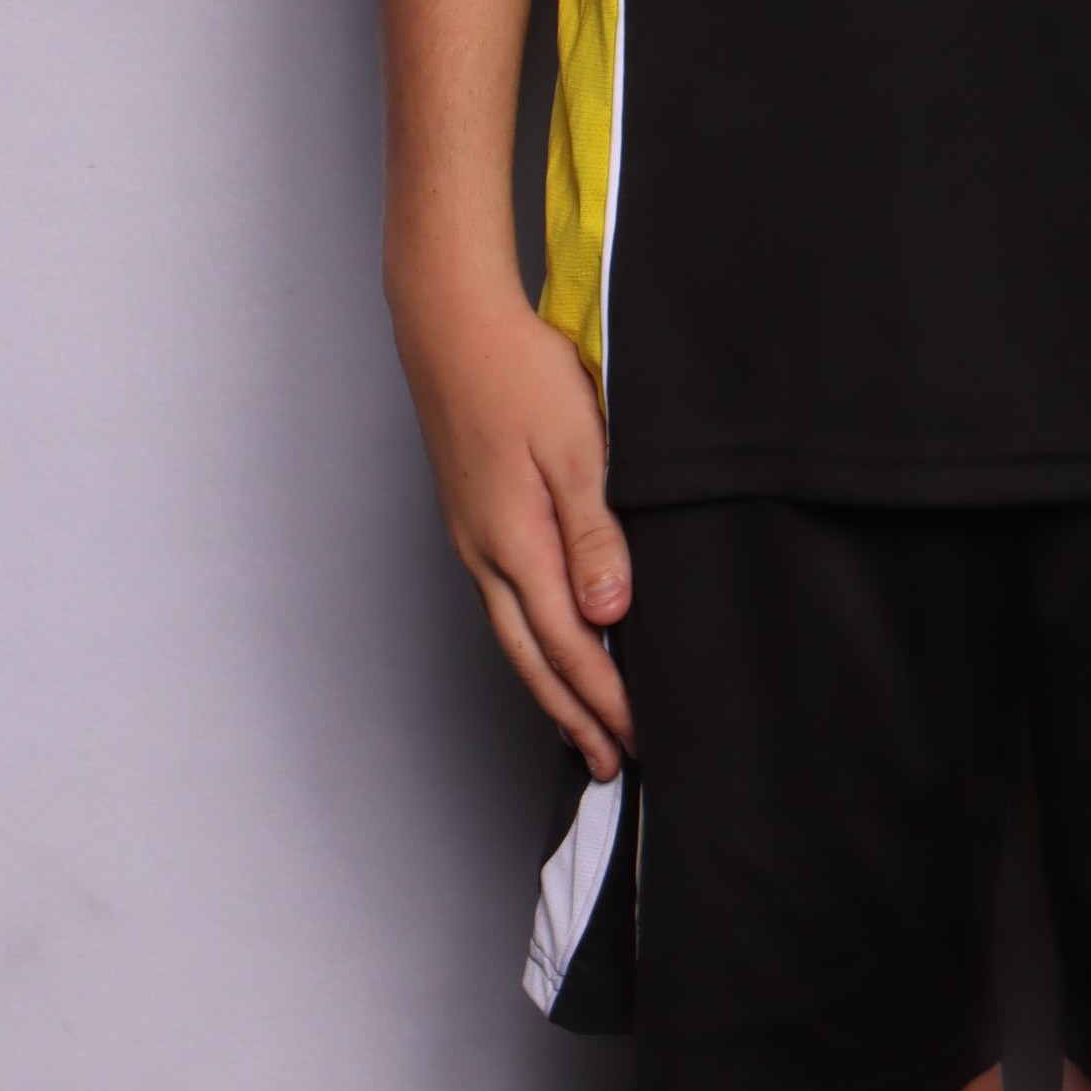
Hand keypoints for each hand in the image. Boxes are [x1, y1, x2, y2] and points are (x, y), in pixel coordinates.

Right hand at [393, 275, 635, 776]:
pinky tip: (547, 645)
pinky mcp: (471, 521)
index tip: (639, 736)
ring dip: (550, 688)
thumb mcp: (575, 447)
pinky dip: (531, 645)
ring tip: (580, 727)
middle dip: (573, 717)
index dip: (605, 697)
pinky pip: (503, 606)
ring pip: (513, 637)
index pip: (570, 645)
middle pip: (532, 660)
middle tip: (610, 763)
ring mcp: (472, 540)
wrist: (451, 327)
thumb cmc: (520, 376)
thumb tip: (609, 616)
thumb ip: (595, 533)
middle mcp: (486, 555)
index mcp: (516, 543)